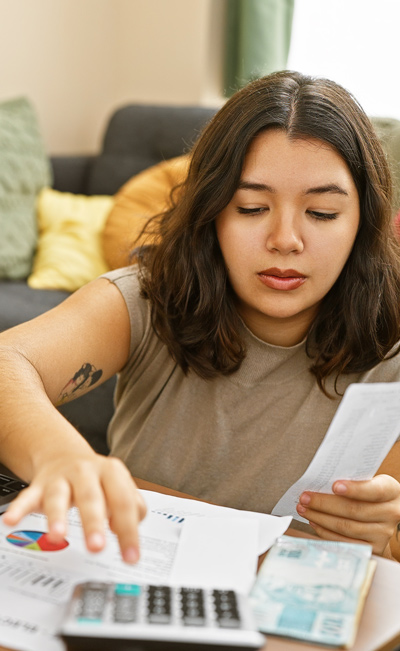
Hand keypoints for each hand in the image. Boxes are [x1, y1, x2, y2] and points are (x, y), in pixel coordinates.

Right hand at [2, 453, 146, 562]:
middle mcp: (86, 473)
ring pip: (59, 497)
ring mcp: (61, 478)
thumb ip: (131, 507)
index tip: (131, 557)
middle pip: (92, 498)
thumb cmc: (97, 479)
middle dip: (94, 523)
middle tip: (97, 547)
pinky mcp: (39, 486)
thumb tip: (126, 527)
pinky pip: (28, 497)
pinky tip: (11, 520)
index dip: (129, 531)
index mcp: (112, 472)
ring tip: (58, 535)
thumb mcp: (119, 487)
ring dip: (57, 516)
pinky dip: (19, 509)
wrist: (64, 454)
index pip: (124, 503)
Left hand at [296, 474, 399, 556]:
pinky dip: (326, 532)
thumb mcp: (368, 480)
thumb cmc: (370, 492)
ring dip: (320, 518)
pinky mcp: (374, 548)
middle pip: (355, 510)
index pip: (374, 490)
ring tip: (304, 509)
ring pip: (347, 527)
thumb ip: (352, 480)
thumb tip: (320, 481)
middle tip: (304, 497)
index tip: (334, 486)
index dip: (354, 489)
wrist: (384, 513)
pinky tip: (314, 521)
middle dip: (324, 504)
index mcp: (391, 491)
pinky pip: (345, 542)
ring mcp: (383, 533)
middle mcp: (391, 513)